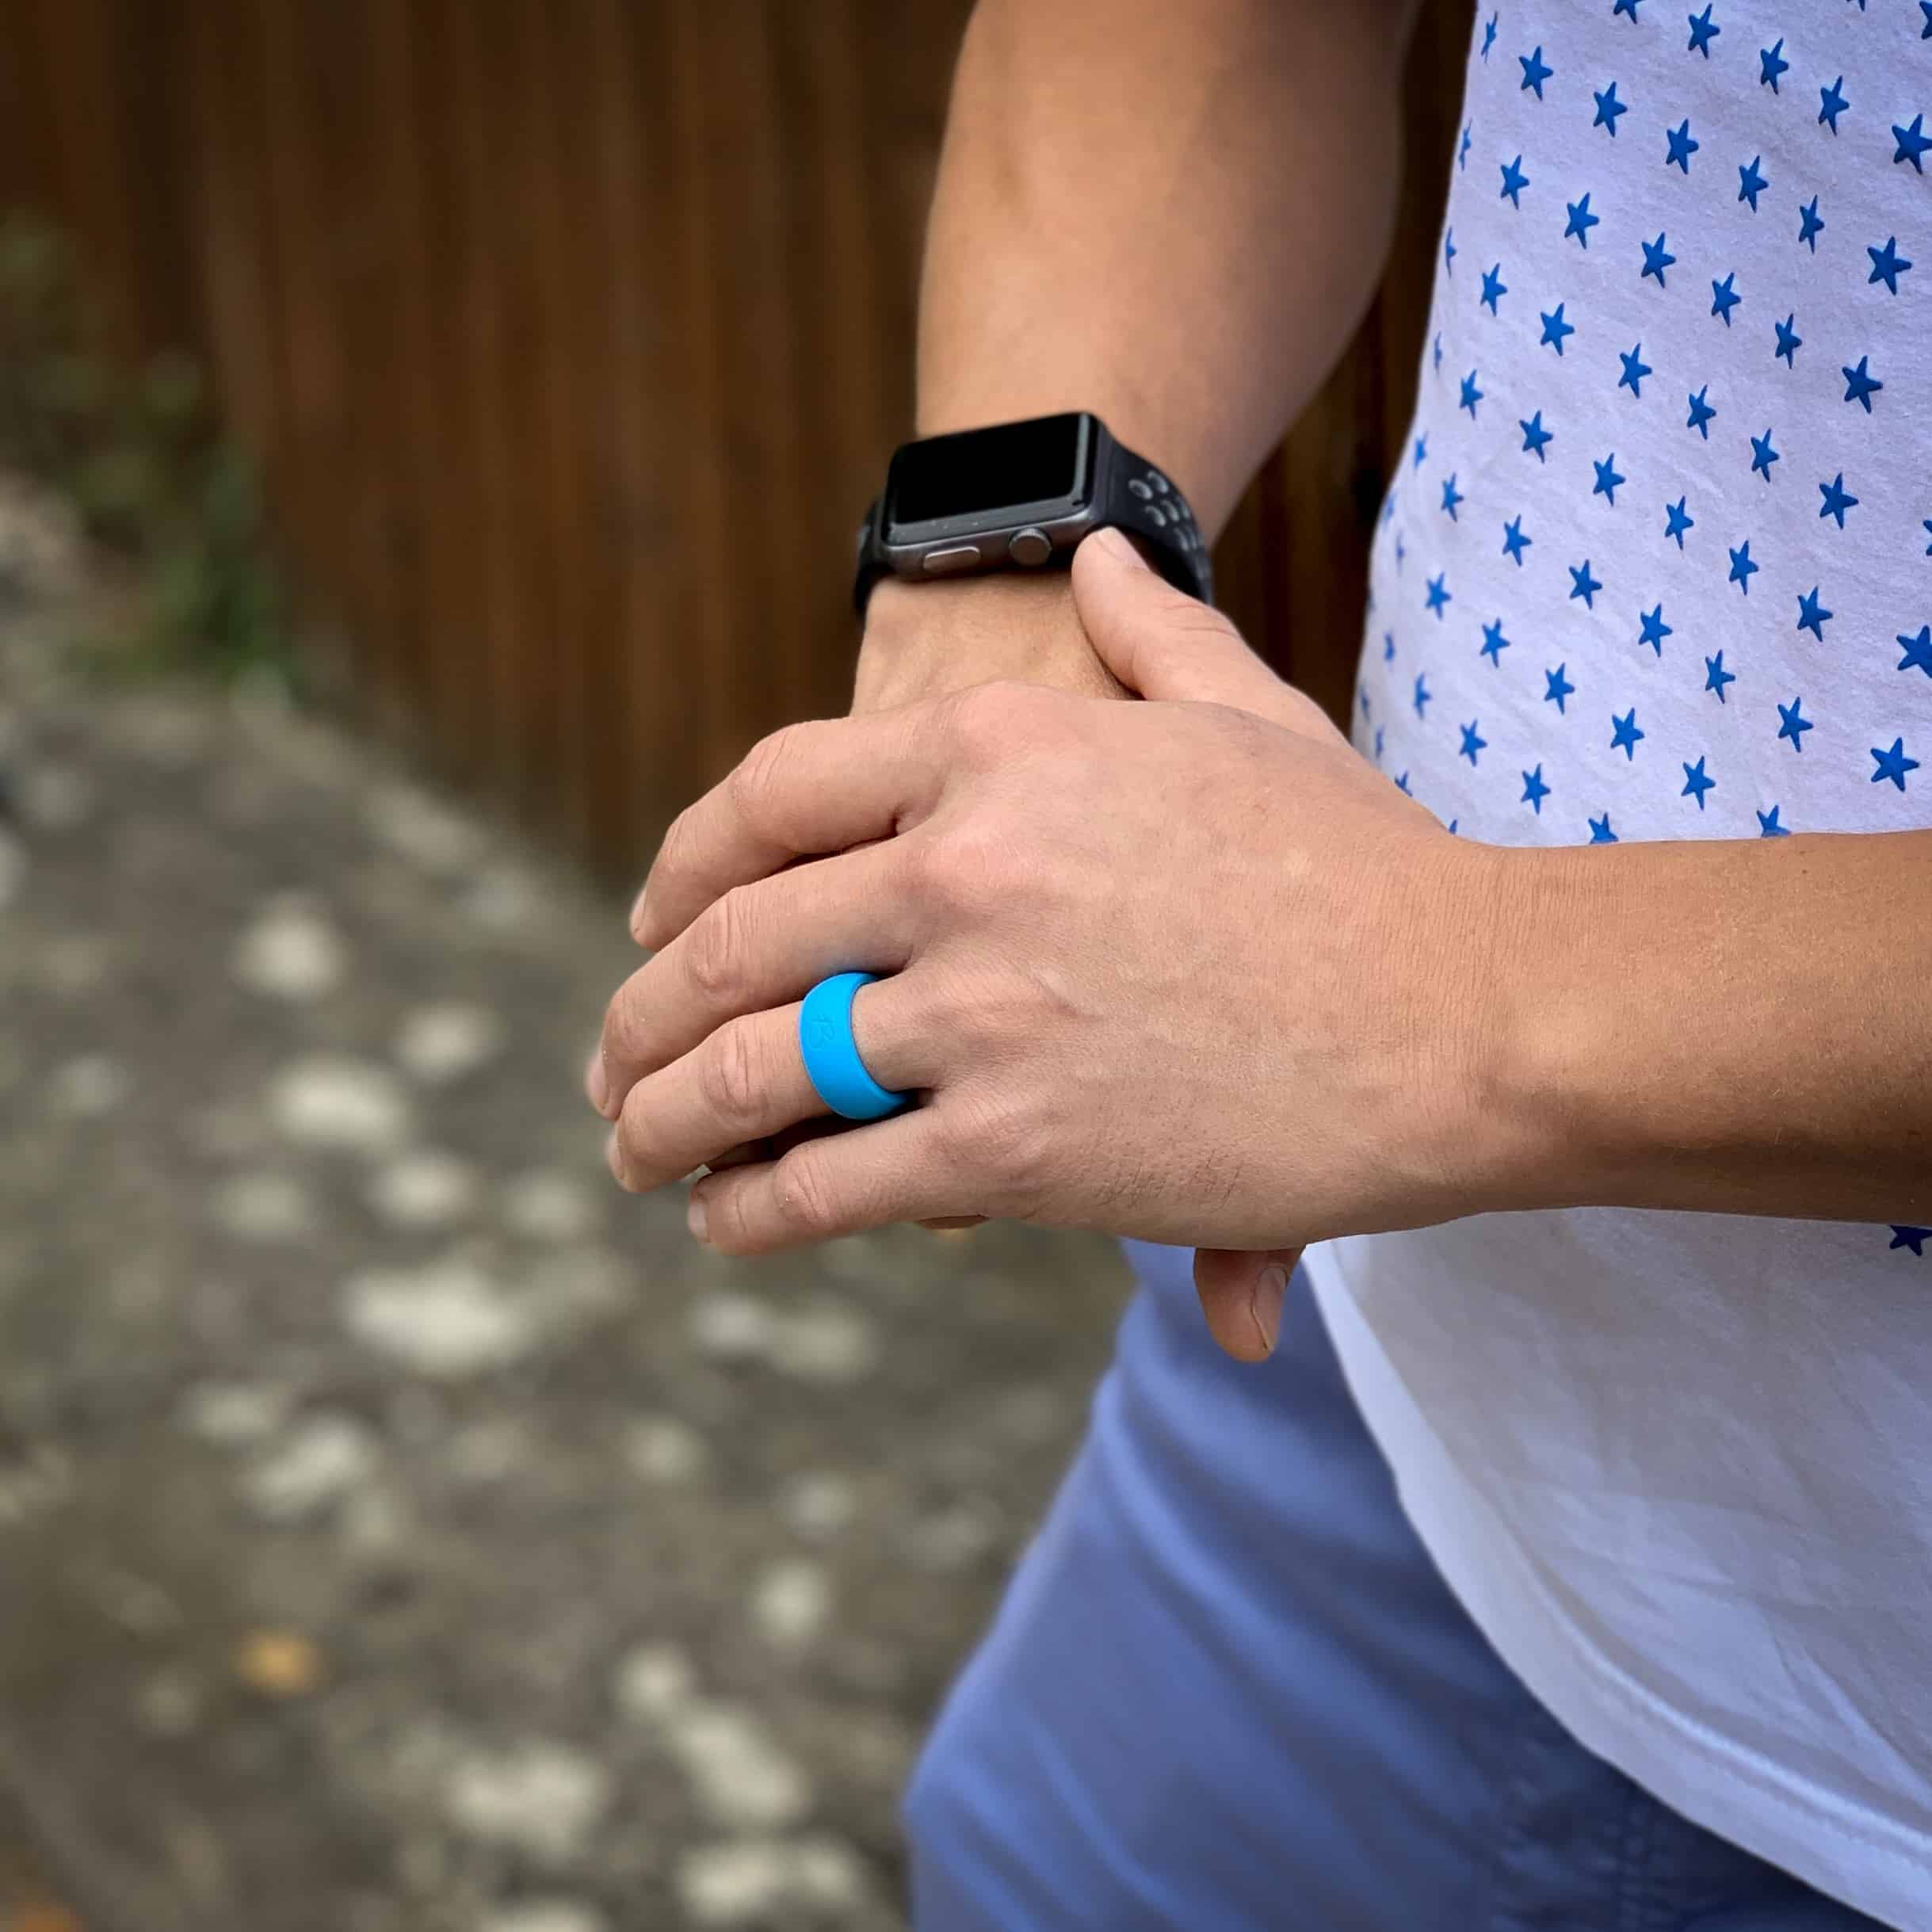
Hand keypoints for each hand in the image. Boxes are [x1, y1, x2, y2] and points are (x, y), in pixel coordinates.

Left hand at [592, 532, 1510, 1360]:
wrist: (1470, 1007)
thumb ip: (1149, 631)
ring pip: (756, 1070)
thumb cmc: (1363, 863)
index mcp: (1001, 747)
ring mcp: (981, 1005)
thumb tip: (1102, 554)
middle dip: (646, 1013)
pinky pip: (829, 1183)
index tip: (648, 925)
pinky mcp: (1014, 1145)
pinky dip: (753, 1211)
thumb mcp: (1244, 712)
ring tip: (634, 1152)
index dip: (684, 868)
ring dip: (667, 1120)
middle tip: (610, 1066)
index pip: (771, 797)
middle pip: (737, 942)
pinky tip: (723, 1223)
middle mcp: (964, 863)